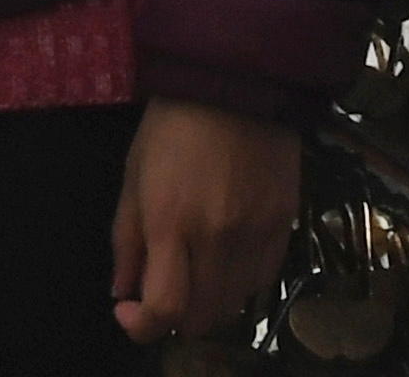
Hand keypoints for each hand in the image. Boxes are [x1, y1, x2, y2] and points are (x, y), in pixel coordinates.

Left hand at [107, 97, 299, 343]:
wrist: (237, 82)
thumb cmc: (173, 125)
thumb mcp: (133, 175)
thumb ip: (127, 239)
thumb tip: (122, 292)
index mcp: (172, 221)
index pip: (164, 307)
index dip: (142, 325)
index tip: (129, 311)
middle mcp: (218, 236)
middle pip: (202, 317)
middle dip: (175, 317)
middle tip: (163, 293)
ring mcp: (257, 233)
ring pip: (235, 304)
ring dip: (210, 303)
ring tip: (196, 276)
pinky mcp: (286, 224)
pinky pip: (264, 279)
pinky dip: (242, 283)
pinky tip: (227, 261)